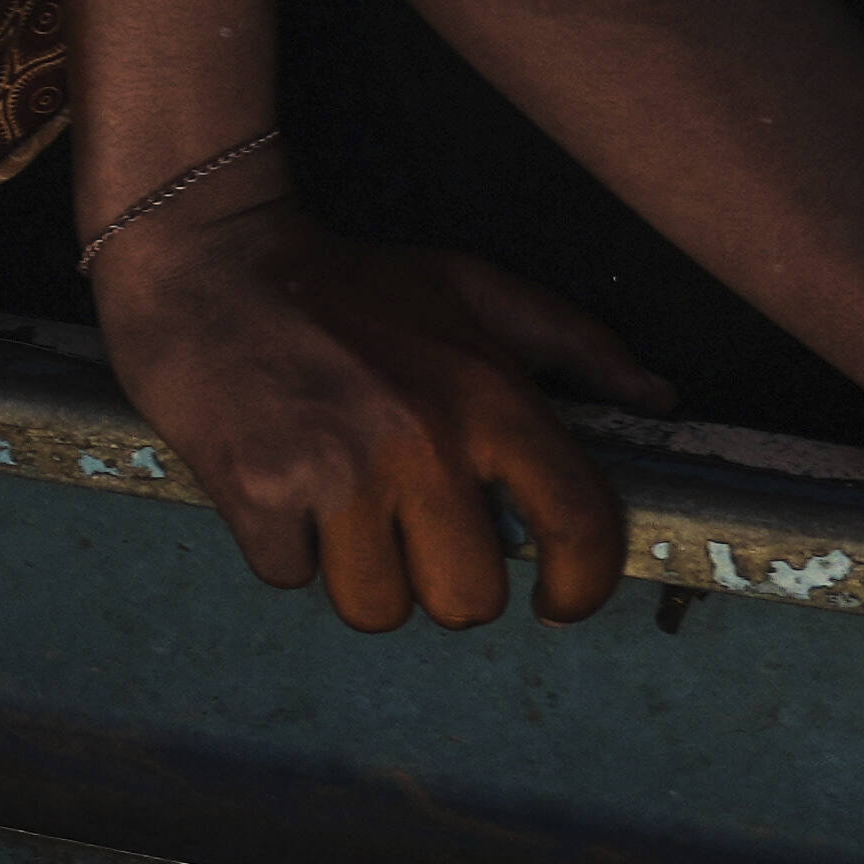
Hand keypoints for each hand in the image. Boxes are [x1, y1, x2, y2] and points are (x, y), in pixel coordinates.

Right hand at [94, 204, 638, 634]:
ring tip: (340, 512)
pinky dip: (284, 549)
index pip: (577, 523)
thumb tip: (658, 396)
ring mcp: (337, 472)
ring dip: (360, 575)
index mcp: (487, 396)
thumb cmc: (345, 282)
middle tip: (412, 537)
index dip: (584, 585)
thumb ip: (573, 341)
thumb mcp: (470, 287)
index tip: (559, 602)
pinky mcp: (257, 491)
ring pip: (378, 607)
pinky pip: (290, 579)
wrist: (206, 256)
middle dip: (442, 584)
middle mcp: (422, 442)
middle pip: (468, 600)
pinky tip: (277, 489)